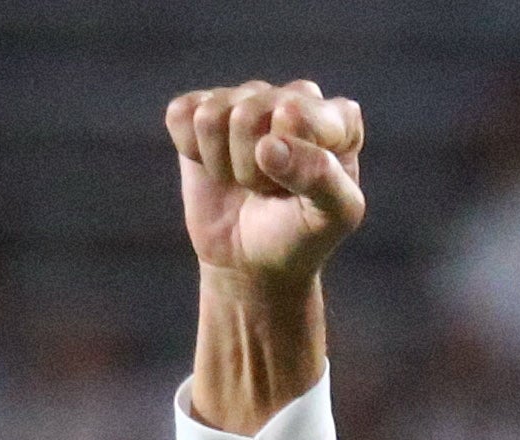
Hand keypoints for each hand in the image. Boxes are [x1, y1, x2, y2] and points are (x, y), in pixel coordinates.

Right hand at [171, 80, 365, 286]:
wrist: (253, 261)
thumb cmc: (301, 235)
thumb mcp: (333, 217)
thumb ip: (321, 178)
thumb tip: (268, 145)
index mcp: (338, 118)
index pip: (295, 113)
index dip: (287, 160)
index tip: (299, 189)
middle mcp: (292, 97)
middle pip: (248, 112)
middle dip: (250, 166)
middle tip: (267, 190)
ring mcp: (247, 99)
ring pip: (211, 114)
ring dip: (222, 162)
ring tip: (245, 181)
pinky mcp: (204, 110)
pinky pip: (181, 113)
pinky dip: (191, 150)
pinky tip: (215, 167)